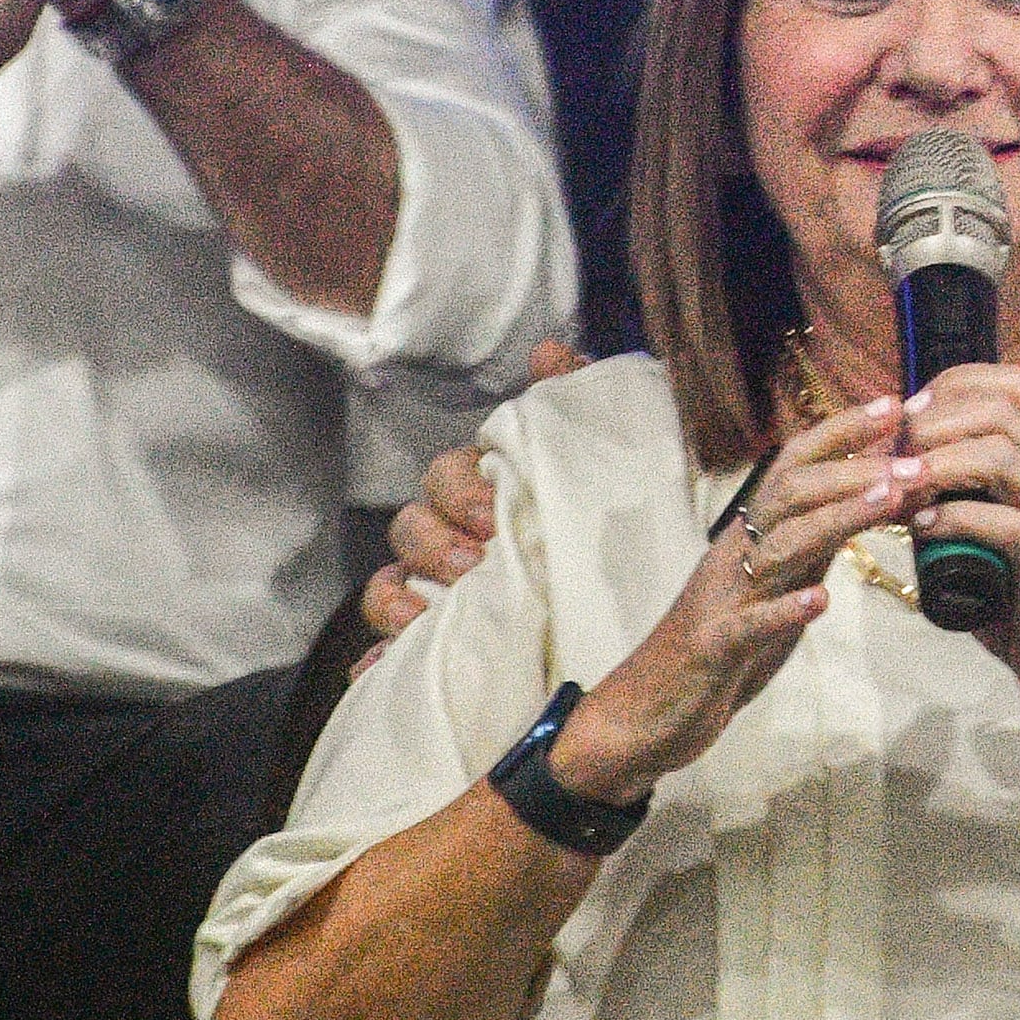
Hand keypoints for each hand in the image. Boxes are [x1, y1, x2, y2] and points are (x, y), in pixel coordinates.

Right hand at [360, 338, 593, 662]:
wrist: (642, 613)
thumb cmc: (609, 526)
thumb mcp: (606, 461)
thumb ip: (575, 402)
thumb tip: (548, 350)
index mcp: (487, 493)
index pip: (447, 475)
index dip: (461, 492)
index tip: (492, 517)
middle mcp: (454, 540)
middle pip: (410, 526)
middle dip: (433, 543)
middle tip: (474, 565)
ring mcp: (438, 595)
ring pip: (389, 584)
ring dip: (398, 598)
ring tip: (428, 617)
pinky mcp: (436, 650)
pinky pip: (385, 654)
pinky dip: (377, 660)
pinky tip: (380, 670)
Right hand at [547, 393, 912, 799]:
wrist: (647, 713)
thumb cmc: (721, 645)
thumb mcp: (779, 586)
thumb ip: (818, 545)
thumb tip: (873, 499)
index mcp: (752, 537)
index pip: (795, 466)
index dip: (842, 432)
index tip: (894, 404)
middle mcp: (736, 555)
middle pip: (790, 492)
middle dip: (853, 469)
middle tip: (914, 459)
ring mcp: (723, 599)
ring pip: (779, 545)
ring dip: (836, 518)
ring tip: (886, 500)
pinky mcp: (714, 648)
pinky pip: (748, 624)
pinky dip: (785, 609)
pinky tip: (821, 598)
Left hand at [886, 364, 1019, 745]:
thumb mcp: (992, 547)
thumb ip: (958, 513)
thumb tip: (898, 491)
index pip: (1014, 386)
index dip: (954, 385)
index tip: (908, 415)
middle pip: (1003, 408)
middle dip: (939, 418)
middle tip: (897, 446)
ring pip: (1002, 456)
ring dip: (940, 461)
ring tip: (901, 481)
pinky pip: (1004, 523)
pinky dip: (955, 518)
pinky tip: (920, 528)